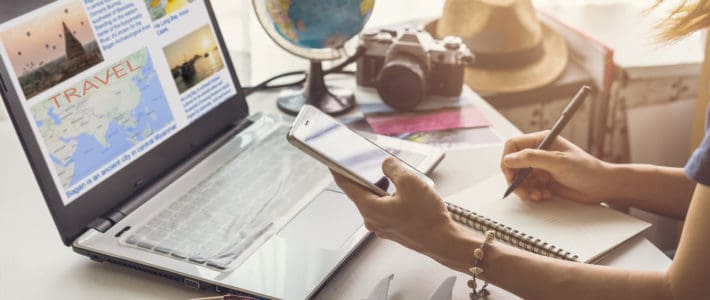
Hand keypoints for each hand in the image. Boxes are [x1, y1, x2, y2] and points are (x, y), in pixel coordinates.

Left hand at [331, 157, 457, 257]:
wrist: (443, 241)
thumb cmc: (427, 218)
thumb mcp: (410, 182)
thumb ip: (393, 168)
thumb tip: (385, 164)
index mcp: (370, 208)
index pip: (347, 186)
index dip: (338, 171)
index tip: (331, 162)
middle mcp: (372, 219)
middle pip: (362, 192)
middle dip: (369, 177)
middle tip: (375, 164)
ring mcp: (382, 226)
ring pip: (376, 200)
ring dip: (383, 188)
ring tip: (399, 180)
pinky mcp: (392, 229)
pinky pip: (386, 209)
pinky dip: (391, 198)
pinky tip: (406, 194)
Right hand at [501, 131, 612, 203]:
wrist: (601, 187)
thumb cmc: (586, 170)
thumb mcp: (558, 162)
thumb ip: (532, 158)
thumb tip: (509, 159)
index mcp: (541, 141)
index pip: (514, 145)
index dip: (508, 159)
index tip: (510, 174)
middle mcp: (539, 153)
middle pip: (514, 164)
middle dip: (515, 179)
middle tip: (521, 190)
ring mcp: (541, 167)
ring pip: (520, 178)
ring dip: (525, 189)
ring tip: (536, 195)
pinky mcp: (544, 181)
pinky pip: (529, 187)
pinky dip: (533, 193)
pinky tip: (544, 195)